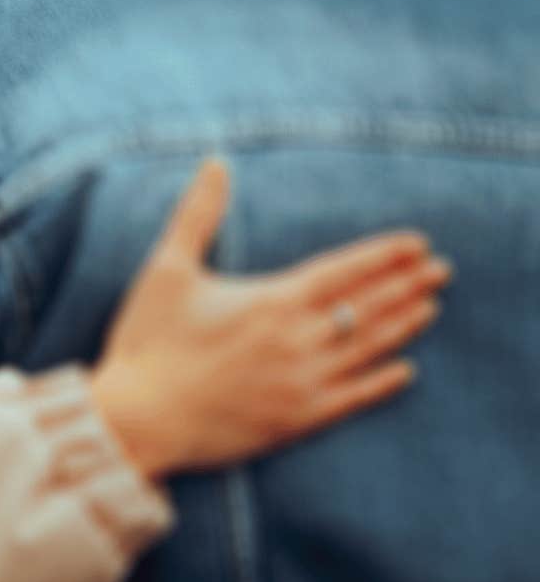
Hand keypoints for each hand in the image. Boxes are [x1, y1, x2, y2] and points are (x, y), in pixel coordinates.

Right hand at [88, 158, 448, 480]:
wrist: (139, 418)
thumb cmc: (147, 341)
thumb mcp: (167, 268)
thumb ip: (198, 214)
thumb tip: (215, 161)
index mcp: (273, 300)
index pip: (345, 271)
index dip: (383, 255)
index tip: (416, 243)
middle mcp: (299, 340)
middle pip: (368, 306)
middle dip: (407, 284)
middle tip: (441, 269)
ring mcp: (303, 382)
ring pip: (368, 348)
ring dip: (403, 325)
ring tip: (431, 307)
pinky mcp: (297, 419)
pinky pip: (355, 397)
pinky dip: (382, 382)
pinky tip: (404, 371)